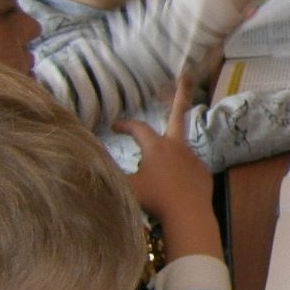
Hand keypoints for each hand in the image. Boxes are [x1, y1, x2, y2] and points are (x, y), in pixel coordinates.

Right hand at [115, 76, 220, 259]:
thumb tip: (86, 166)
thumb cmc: (154, 200)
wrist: (188, 214)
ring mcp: (193, 158)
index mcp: (156, 146)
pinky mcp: (203, 171)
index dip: (125, 124)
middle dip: (181, 93)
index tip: (114, 126)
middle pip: (178, 113)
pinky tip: (173, 183)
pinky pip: (187, 167)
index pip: (138, 128)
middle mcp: (177, 146)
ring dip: (168, 149)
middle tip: (186, 75)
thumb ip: (107, 174)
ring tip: (159, 166)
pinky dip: (178, 171)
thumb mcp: (125, 186)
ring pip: (178, 147)